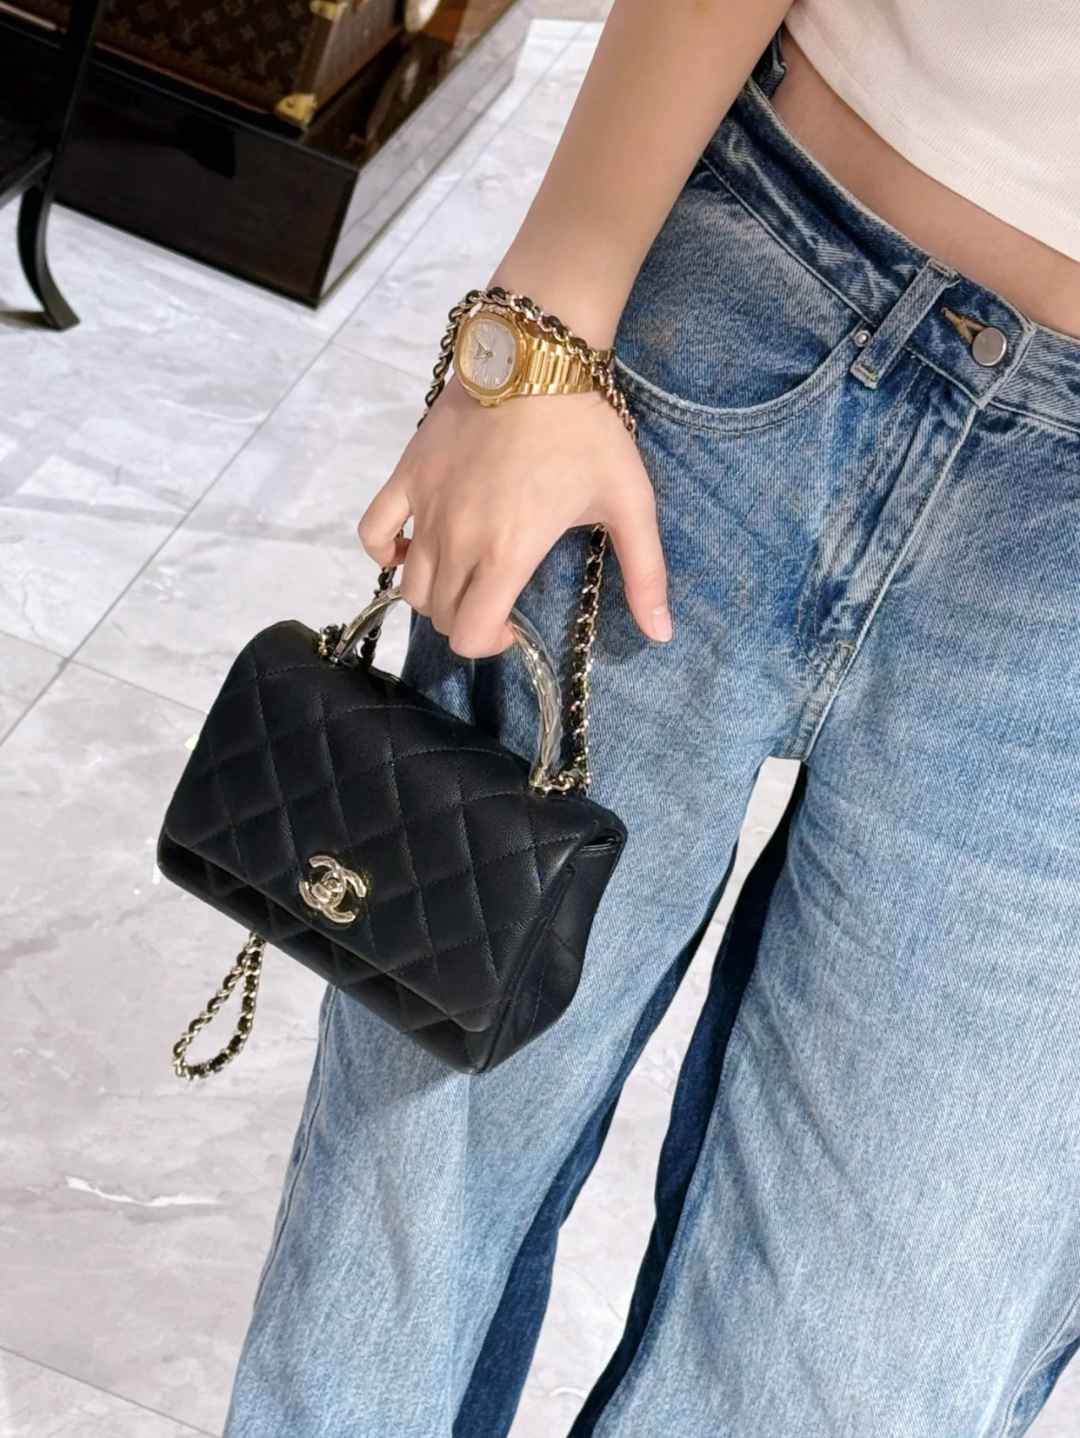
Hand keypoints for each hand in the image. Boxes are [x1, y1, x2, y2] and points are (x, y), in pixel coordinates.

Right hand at [357, 373, 670, 658]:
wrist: (537, 357)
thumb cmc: (586, 430)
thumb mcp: (630, 503)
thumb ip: (646, 575)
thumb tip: (661, 634)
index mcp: (508, 553)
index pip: (469, 635)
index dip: (488, 644)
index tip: (510, 626)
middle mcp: (458, 538)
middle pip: (439, 614)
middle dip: (466, 619)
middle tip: (494, 596)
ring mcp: (426, 507)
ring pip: (408, 584)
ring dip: (433, 593)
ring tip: (463, 574)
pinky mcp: (407, 476)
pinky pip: (373, 532)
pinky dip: (385, 551)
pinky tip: (412, 547)